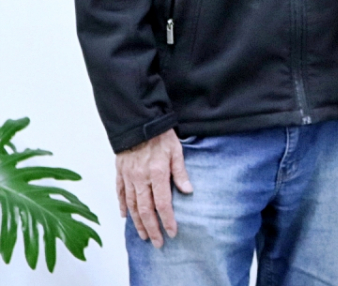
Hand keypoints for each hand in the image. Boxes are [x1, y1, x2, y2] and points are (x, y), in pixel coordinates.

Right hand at [115, 129, 192, 247]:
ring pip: (132, 206)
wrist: (138, 122)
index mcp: (157, 174)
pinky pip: (121, 193)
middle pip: (145, 210)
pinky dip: (123, 207)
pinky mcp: (120, 173)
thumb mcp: (177, 151)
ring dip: (138, 223)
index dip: (167, 220)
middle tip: (158, 242)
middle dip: (152, 229)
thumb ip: (181, 172)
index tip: (172, 232)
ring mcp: (128, 177)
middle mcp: (141, 179)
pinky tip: (126, 217)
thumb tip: (188, 191)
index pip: (162, 204)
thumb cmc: (161, 136)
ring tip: (144, 235)